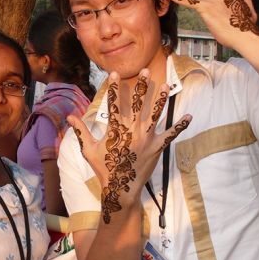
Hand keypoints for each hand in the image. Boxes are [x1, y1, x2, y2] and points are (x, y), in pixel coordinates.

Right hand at [68, 70, 191, 222]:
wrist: (121, 188)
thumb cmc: (103, 169)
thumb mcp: (89, 150)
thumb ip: (81, 131)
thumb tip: (70, 117)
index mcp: (116, 129)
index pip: (113, 104)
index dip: (113, 88)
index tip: (114, 74)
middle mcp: (132, 130)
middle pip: (138, 103)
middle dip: (142, 86)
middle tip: (145, 71)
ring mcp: (147, 138)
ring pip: (155, 114)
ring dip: (161, 99)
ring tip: (166, 85)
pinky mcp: (157, 147)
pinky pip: (170, 135)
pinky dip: (180, 126)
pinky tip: (189, 117)